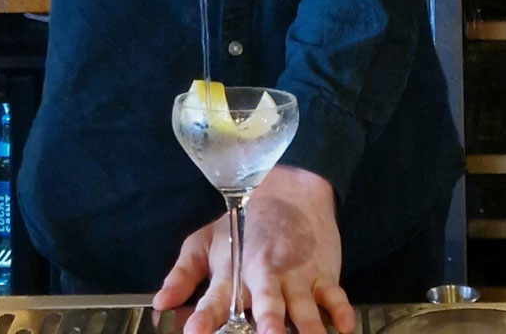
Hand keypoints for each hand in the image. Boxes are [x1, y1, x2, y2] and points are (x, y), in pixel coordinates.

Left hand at [153, 167, 354, 333]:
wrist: (290, 187)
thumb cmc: (243, 222)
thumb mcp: (206, 241)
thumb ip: (184, 274)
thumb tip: (160, 304)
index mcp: (234, 272)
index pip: (217, 298)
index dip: (205, 316)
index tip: (195, 330)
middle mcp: (266, 277)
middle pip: (266, 305)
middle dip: (267, 323)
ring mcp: (297, 276)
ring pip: (304, 306)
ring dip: (308, 326)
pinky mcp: (323, 274)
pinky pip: (335, 296)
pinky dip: (342, 312)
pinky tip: (345, 327)